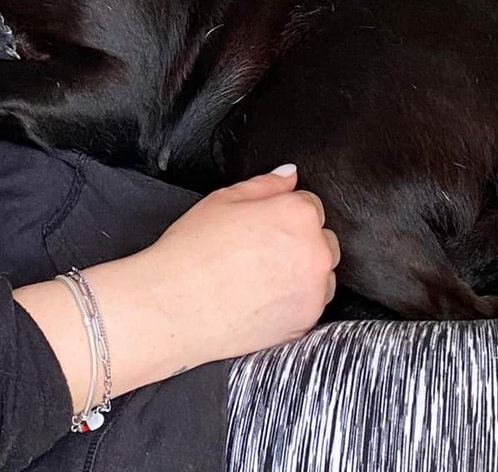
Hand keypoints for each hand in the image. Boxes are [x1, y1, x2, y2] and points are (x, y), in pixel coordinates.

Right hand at [133, 166, 338, 365]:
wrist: (176, 305)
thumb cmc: (194, 251)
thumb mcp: (224, 199)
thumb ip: (266, 184)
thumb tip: (289, 175)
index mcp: (297, 215)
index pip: (311, 204)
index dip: (283, 212)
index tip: (265, 224)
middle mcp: (314, 252)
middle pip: (321, 239)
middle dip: (298, 241)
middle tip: (259, 250)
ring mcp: (313, 290)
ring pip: (319, 274)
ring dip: (301, 271)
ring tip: (259, 275)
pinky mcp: (306, 321)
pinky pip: (310, 303)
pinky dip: (293, 300)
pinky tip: (261, 296)